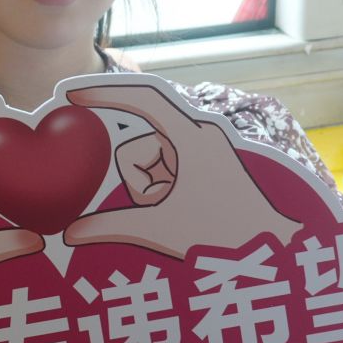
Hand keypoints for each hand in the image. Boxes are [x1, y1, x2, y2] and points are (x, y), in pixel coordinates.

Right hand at [61, 84, 300, 258]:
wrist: (273, 251)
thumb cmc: (225, 236)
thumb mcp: (161, 229)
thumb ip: (111, 227)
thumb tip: (71, 234)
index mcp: (191, 137)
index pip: (141, 96)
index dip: (102, 92)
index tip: (69, 97)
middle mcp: (199, 134)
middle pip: (140, 147)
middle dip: (140, 183)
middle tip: (165, 208)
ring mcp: (205, 149)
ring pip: (151, 163)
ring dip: (154, 192)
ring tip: (181, 214)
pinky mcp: (208, 163)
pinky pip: (167, 170)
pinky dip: (164, 192)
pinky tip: (185, 213)